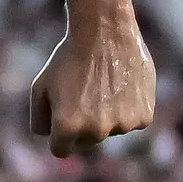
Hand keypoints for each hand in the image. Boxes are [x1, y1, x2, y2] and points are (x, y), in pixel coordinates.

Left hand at [26, 22, 157, 159]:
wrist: (105, 31)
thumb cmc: (69, 58)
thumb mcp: (40, 88)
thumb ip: (39, 120)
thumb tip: (49, 138)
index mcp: (67, 127)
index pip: (61, 150)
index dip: (60, 134)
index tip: (65, 117)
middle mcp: (95, 131)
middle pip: (87, 141)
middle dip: (84, 124)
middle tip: (86, 94)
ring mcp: (121, 125)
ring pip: (112, 130)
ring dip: (109, 115)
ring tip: (106, 85)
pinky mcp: (143, 117)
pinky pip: (133, 121)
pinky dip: (130, 108)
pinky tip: (124, 85)